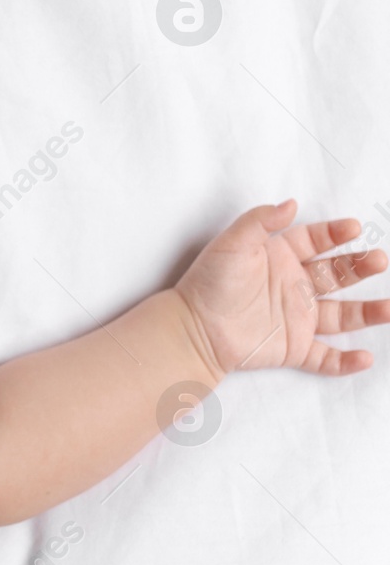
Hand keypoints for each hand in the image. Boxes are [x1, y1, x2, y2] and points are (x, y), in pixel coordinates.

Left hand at [174, 198, 389, 380]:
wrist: (193, 328)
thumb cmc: (208, 282)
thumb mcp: (231, 244)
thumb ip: (260, 221)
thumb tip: (292, 203)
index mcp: (279, 259)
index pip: (314, 241)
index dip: (334, 234)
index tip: (353, 227)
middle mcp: (294, 286)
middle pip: (336, 274)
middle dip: (360, 267)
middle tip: (378, 259)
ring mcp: (297, 318)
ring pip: (342, 316)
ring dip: (368, 312)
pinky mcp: (293, 348)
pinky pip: (325, 357)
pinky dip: (345, 361)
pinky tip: (366, 357)